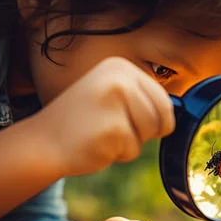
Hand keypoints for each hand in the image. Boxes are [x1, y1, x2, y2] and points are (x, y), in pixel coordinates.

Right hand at [32, 56, 174, 176]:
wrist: (42, 141)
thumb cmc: (82, 122)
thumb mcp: (110, 95)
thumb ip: (140, 97)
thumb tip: (178, 112)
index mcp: (120, 66)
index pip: (163, 98)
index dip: (150, 118)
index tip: (119, 117)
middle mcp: (119, 79)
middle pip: (161, 117)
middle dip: (142, 132)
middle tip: (109, 127)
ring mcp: (115, 103)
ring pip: (148, 135)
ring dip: (129, 144)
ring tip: (101, 134)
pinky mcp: (112, 129)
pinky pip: (132, 151)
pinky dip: (116, 155)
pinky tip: (94, 143)